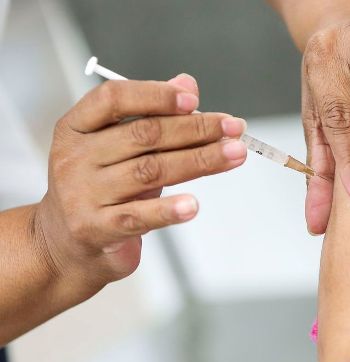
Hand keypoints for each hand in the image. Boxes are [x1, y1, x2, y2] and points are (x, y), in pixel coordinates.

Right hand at [35, 74, 246, 290]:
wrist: (68, 243)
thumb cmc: (102, 187)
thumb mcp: (118, 147)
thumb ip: (151, 115)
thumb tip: (187, 84)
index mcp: (77, 127)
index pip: (113, 98)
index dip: (156, 94)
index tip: (195, 100)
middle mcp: (75, 157)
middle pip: (143, 135)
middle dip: (196, 129)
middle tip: (235, 129)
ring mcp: (82, 194)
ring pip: (151, 171)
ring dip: (199, 161)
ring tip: (234, 154)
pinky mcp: (95, 228)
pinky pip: (139, 216)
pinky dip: (169, 210)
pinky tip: (193, 205)